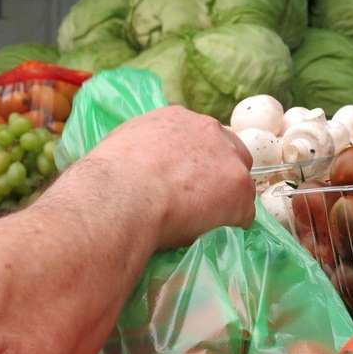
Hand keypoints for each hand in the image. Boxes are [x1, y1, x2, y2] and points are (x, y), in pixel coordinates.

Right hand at [89, 106, 255, 248]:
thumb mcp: (122, 147)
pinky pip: (243, 214)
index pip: (200, 137)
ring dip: (226, 202)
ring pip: (239, 184)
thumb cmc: (108, 178)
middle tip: (199, 202)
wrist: (121, 197)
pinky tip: (208, 235)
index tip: (185, 180)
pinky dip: (230, 226)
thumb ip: (145, 150)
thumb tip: (145, 169)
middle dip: (219, 177)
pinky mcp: (239, 190)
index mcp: (177, 118)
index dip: (196, 163)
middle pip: (229, 153)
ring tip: (201, 223)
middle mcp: (208, 130)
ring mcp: (229, 160)